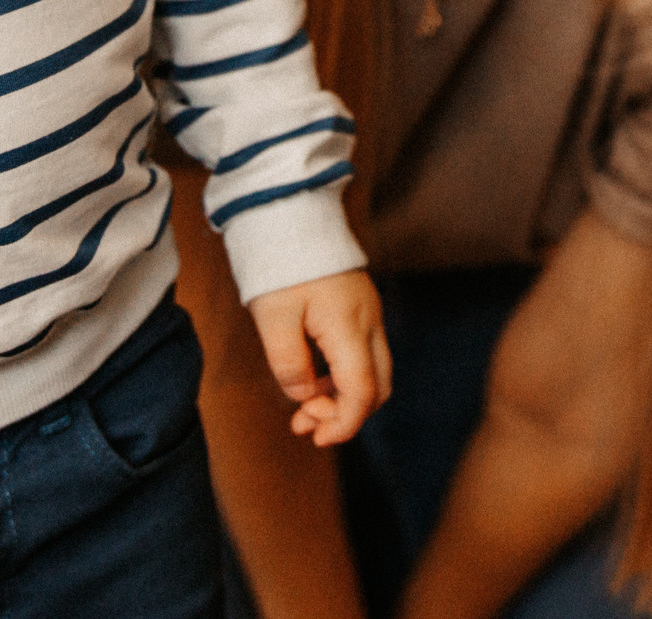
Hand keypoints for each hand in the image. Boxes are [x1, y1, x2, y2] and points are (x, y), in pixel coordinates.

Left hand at [245, 269, 390, 447]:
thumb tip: (303, 396)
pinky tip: (311, 378)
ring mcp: (368, 314)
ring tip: (303, 406)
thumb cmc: (281, 264)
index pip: (362, 392)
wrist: (292, 214)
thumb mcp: (273, 319)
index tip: (315, 437)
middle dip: (346, 415)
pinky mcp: (360, 308)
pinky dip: (343, 376)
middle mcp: (369, 322)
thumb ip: (289, 365)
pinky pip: (363, 354)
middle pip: (378, 387)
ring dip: (343, 396)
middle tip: (306, 425)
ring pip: (372, 372)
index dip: (343, 423)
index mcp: (349, 327)